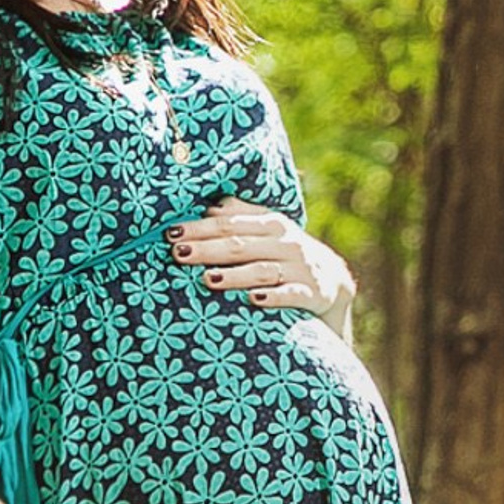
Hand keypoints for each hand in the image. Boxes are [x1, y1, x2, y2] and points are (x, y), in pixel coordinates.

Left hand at [167, 197, 356, 319]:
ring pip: (262, 270)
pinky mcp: (311, 293)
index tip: (171, 233)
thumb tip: (205, 203)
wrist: (333, 279)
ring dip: (234, 275)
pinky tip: (253, 300)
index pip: (229, 223)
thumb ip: (239, 215)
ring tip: (207, 279)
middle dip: (207, 249)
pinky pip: (290, 295)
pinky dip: (272, 297)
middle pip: (240, 245)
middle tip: (177, 254)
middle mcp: (286, 242)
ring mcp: (299, 268)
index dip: (199, 228)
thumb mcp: (268, 229)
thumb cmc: (286, 252)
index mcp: (271, 223)